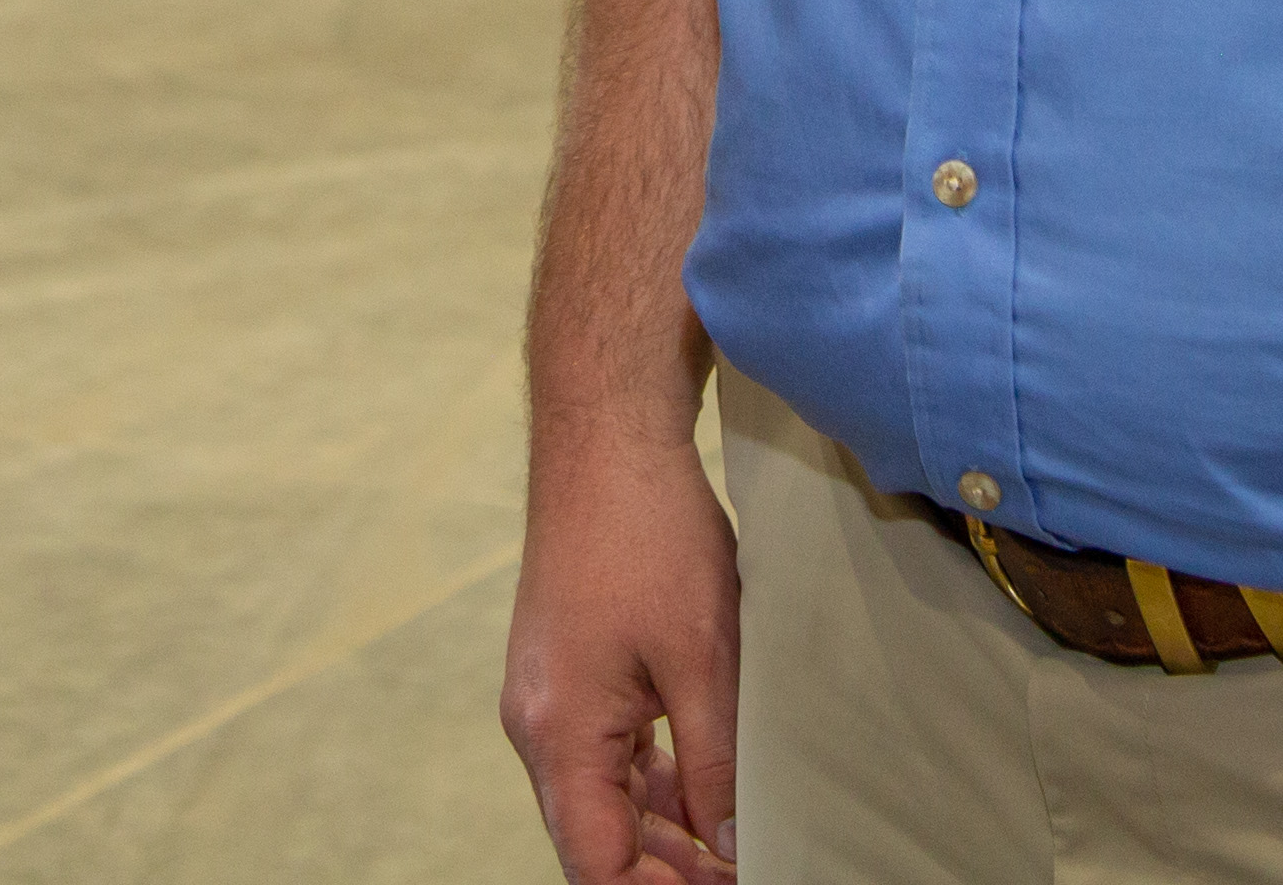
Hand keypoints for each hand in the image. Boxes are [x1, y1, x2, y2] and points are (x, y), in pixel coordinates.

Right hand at [503, 419, 739, 884]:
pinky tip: (702, 786)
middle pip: (596, 840)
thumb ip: (716, 763)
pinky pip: (602, 753)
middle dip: (669, 870)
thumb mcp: (705, 660)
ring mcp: (545, 698)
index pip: (598, 867)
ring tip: (736, 843)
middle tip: (744, 872)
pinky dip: (650, 781)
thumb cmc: (650, 535)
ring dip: (663, 828)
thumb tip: (732, 843)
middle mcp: (537, 727)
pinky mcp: (563, 673)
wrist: (605, 440)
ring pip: (602, 799)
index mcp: (560, 735)